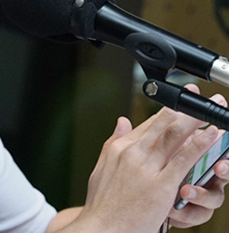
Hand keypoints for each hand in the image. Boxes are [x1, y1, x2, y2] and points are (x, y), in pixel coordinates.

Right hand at [74, 85, 225, 232]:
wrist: (101, 229)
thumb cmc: (102, 205)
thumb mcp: (101, 167)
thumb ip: (113, 141)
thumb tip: (121, 120)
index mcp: (120, 148)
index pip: (147, 124)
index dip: (166, 110)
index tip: (179, 100)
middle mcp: (133, 153)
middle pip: (163, 124)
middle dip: (183, 108)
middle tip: (197, 94)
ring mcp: (147, 168)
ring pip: (174, 136)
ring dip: (195, 120)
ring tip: (211, 109)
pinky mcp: (161, 185)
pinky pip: (184, 160)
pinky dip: (200, 145)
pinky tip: (212, 135)